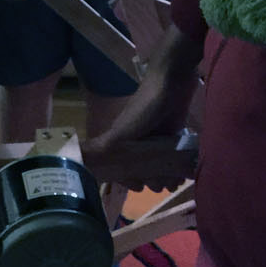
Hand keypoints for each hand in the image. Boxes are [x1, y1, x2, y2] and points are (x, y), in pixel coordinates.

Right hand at [83, 25, 201, 190]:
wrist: (172, 80)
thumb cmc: (146, 105)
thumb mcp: (125, 128)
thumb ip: (107, 145)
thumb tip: (82, 161)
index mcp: (122, 139)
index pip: (120, 165)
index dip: (127, 178)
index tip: (138, 186)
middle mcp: (137, 140)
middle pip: (141, 167)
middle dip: (150, 179)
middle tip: (160, 183)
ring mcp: (155, 137)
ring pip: (158, 164)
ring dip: (165, 176)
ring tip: (174, 181)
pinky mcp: (172, 133)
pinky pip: (172, 156)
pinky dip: (177, 167)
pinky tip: (183, 174)